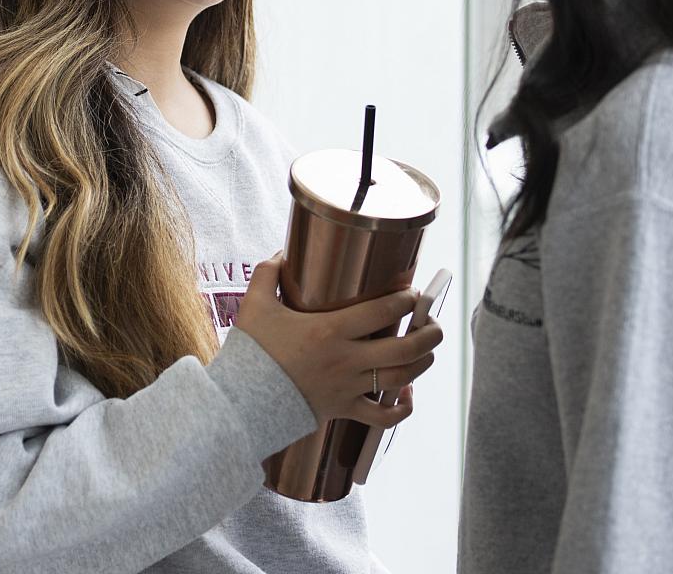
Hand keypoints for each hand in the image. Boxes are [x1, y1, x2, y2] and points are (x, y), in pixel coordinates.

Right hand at [233, 254, 444, 428]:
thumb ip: (268, 274)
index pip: (383, 310)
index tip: (412, 293)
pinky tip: (407, 395)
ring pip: (400, 378)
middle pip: (404, 347)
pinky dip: (401, 408)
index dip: (406, 299)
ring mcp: (348, 387)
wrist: (239, 400)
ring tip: (428, 350)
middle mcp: (346, 359)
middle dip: (429, 333)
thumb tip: (281, 254)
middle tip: (433, 321)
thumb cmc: (251, 351)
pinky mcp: (343, 410)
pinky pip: (383, 417)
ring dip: (422, 363)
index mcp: (330, 330)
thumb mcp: (255, 305)